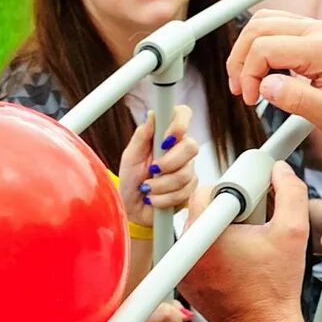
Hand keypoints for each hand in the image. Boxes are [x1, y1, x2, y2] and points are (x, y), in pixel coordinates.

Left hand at [119, 103, 199, 224]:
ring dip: (160, 185)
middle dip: (168, 163)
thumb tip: (151, 114)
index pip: (183, 114)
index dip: (179, 124)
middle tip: (152, 170)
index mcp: (165, 134)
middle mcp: (180, 148)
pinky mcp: (190, 187)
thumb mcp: (130, 155)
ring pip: (185, 174)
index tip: (165, 139)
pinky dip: (163, 198)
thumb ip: (142, 135)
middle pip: (191, 146)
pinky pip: (184, 192)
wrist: (133, 207)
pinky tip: (154, 198)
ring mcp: (188, 168)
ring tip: (147, 188)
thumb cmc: (131, 178)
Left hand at [179, 167, 314, 321]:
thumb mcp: (293, 232)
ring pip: (200, 232)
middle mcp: (185, 252)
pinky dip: (214, 251)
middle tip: (253, 224)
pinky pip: (196, 254)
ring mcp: (182, 270)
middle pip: (202, 211)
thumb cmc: (277, 288)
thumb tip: (280, 170)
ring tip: (246, 245)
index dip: (234, 191)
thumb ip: (291, 192)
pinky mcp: (185, 284)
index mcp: (204, 236)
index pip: (208, 192)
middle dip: (228, 210)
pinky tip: (238, 261)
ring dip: (221, 230)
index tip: (252, 204)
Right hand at [228, 10, 321, 143]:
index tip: (250, 99)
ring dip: (247, 48)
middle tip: (241, 87)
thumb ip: (296, 100)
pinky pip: (278, 26)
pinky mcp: (316, 34)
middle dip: (240, 58)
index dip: (248, 74)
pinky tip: (264, 70)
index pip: (265, 48)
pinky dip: (261, 45)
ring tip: (247, 79)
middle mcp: (319, 30)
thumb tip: (265, 86)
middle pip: (259, 26)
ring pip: (265, 20)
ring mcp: (318, 28)